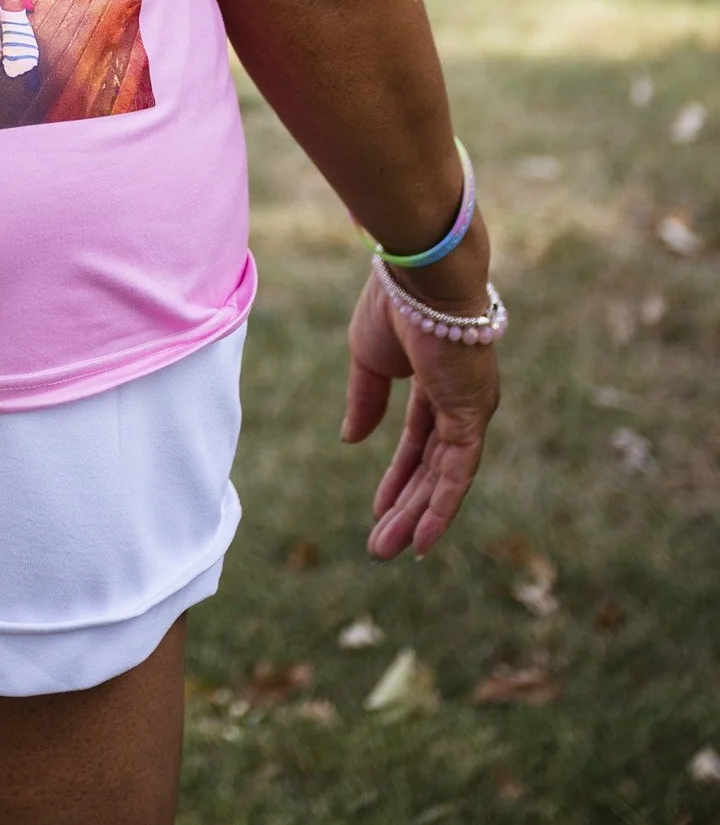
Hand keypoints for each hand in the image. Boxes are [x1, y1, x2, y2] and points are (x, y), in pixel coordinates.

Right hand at [342, 265, 500, 557]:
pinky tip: (423, 537)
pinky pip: (458, 472)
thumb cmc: (394, 303)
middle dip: (405, 506)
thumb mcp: (368, 358)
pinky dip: (442, 506)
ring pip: (443, 477)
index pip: (419, 441)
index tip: (378, 507)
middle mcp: (461, 402)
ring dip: (416, 515)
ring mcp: (470, 411)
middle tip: (380, 544)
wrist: (420, 275)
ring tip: (389, 549)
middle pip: (432, 467)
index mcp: (438, 381)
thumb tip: (353, 439)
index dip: (398, 475)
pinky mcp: (472, 416)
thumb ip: (365, 400)